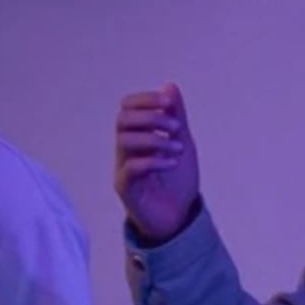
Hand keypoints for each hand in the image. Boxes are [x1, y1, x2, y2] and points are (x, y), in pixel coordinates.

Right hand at [115, 83, 202, 244]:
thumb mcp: (182, 142)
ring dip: (155, 139)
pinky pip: (129, 168)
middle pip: (122, 120)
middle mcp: (125, 149)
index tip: (168, 102)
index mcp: (137, 134)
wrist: (179, 218)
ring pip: (124, 140)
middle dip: (151, 118)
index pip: (128, 106)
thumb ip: (175, 116)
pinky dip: (152, 161)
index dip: (145, 100)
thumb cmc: (176, 180)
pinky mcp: (125, 188)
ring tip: (178, 148)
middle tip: (176, 127)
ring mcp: (123, 168)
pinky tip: (171, 163)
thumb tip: (169, 86)